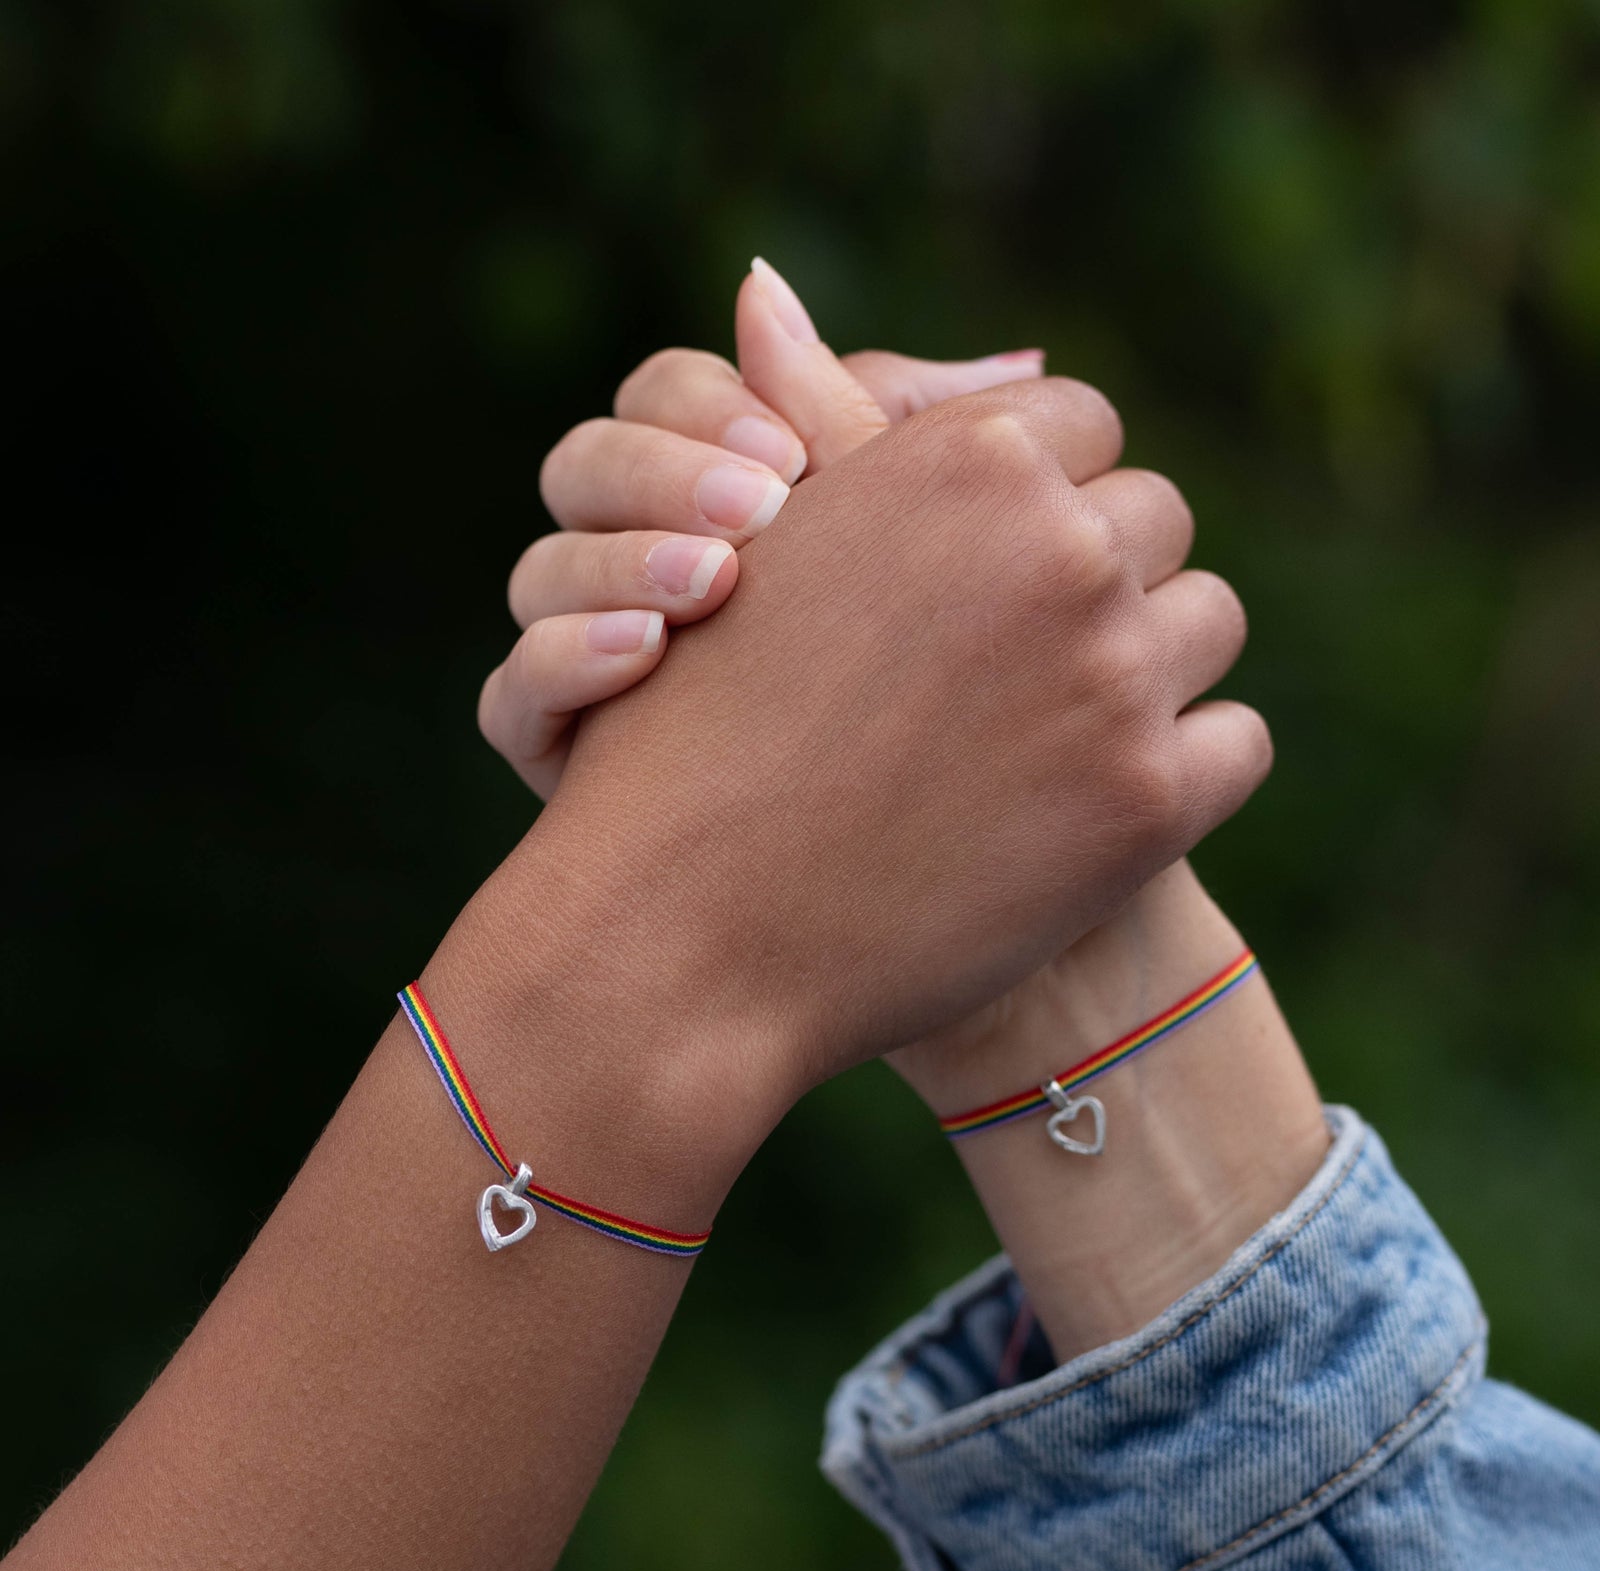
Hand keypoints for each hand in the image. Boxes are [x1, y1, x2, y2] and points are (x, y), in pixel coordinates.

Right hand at [479, 257, 1045, 797]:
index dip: (719, 406)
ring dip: (621, 560)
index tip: (795, 456)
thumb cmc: (940, 734)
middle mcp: (637, 570)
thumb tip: (1028, 357)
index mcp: (713, 504)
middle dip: (667, 470)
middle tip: (762, 509)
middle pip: (590, 463)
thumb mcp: (950, 586)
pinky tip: (645, 660)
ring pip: (541, 569)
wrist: (886, 909)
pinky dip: (569, 663)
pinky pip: (511, 698)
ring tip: (712, 580)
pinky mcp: (563, 754)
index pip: (676, 396)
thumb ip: (960, 479)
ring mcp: (591, 662)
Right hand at [484, 267, 1320, 1374]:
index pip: (1079, 422)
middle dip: (1099, 574)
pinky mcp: (1151, 802)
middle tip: (1022, 656)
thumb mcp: (757, 557)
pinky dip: (1182, 770)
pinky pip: (1237, 741)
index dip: (1039, 493)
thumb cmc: (701, 734)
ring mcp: (1114, 675)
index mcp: (961, 464)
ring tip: (1056, 727)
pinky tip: (1092, 802)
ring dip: (1151, 665)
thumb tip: (765, 275)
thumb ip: (802, 410)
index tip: (994, 562)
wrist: (694, 933)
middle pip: (1154, 516)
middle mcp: (1055, 547)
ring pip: (1208, 622)